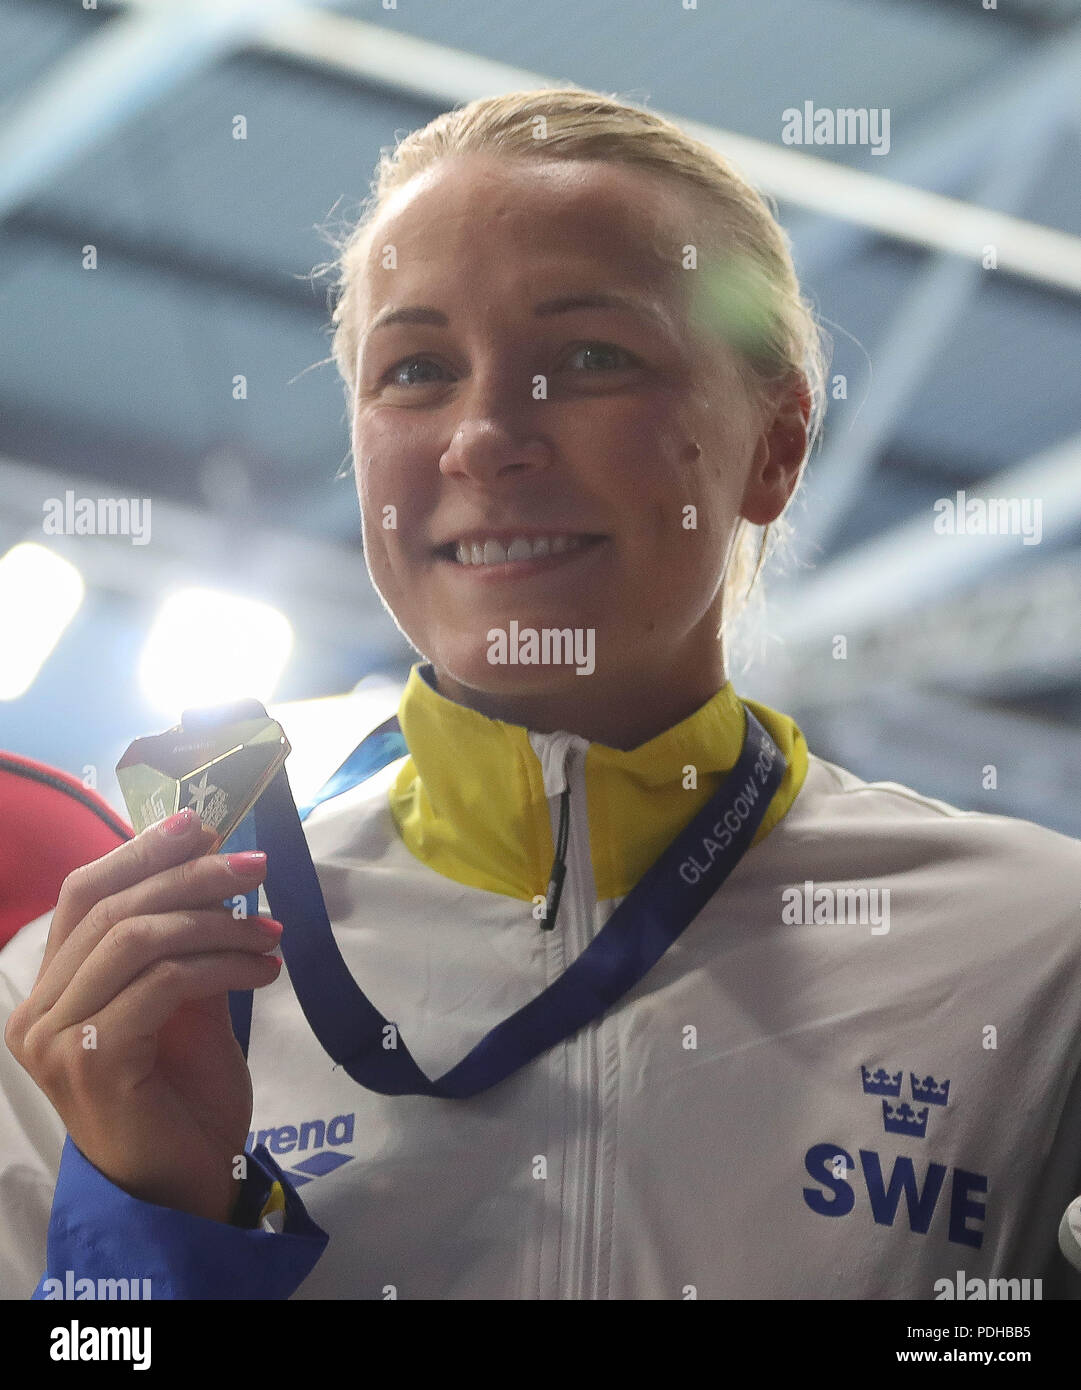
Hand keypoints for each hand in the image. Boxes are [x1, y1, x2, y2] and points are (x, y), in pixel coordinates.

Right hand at [4, 808, 280, 1223]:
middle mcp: (37, 1012)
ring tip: (270, 928)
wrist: (192, 1183)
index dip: (139, 851)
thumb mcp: (183, 1002)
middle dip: (190, 876)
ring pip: (138, 939)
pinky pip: (165, 982)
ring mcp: (57, 1039)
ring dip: (216, 922)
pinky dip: (222, 964)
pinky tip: (265, 969)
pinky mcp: (94, 1061)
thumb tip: (209, 862)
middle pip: (111, 909)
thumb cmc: (183, 1095)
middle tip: (255, 865)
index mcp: (49, 991)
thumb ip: (180, 941)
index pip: (83, 896)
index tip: (201, 823)